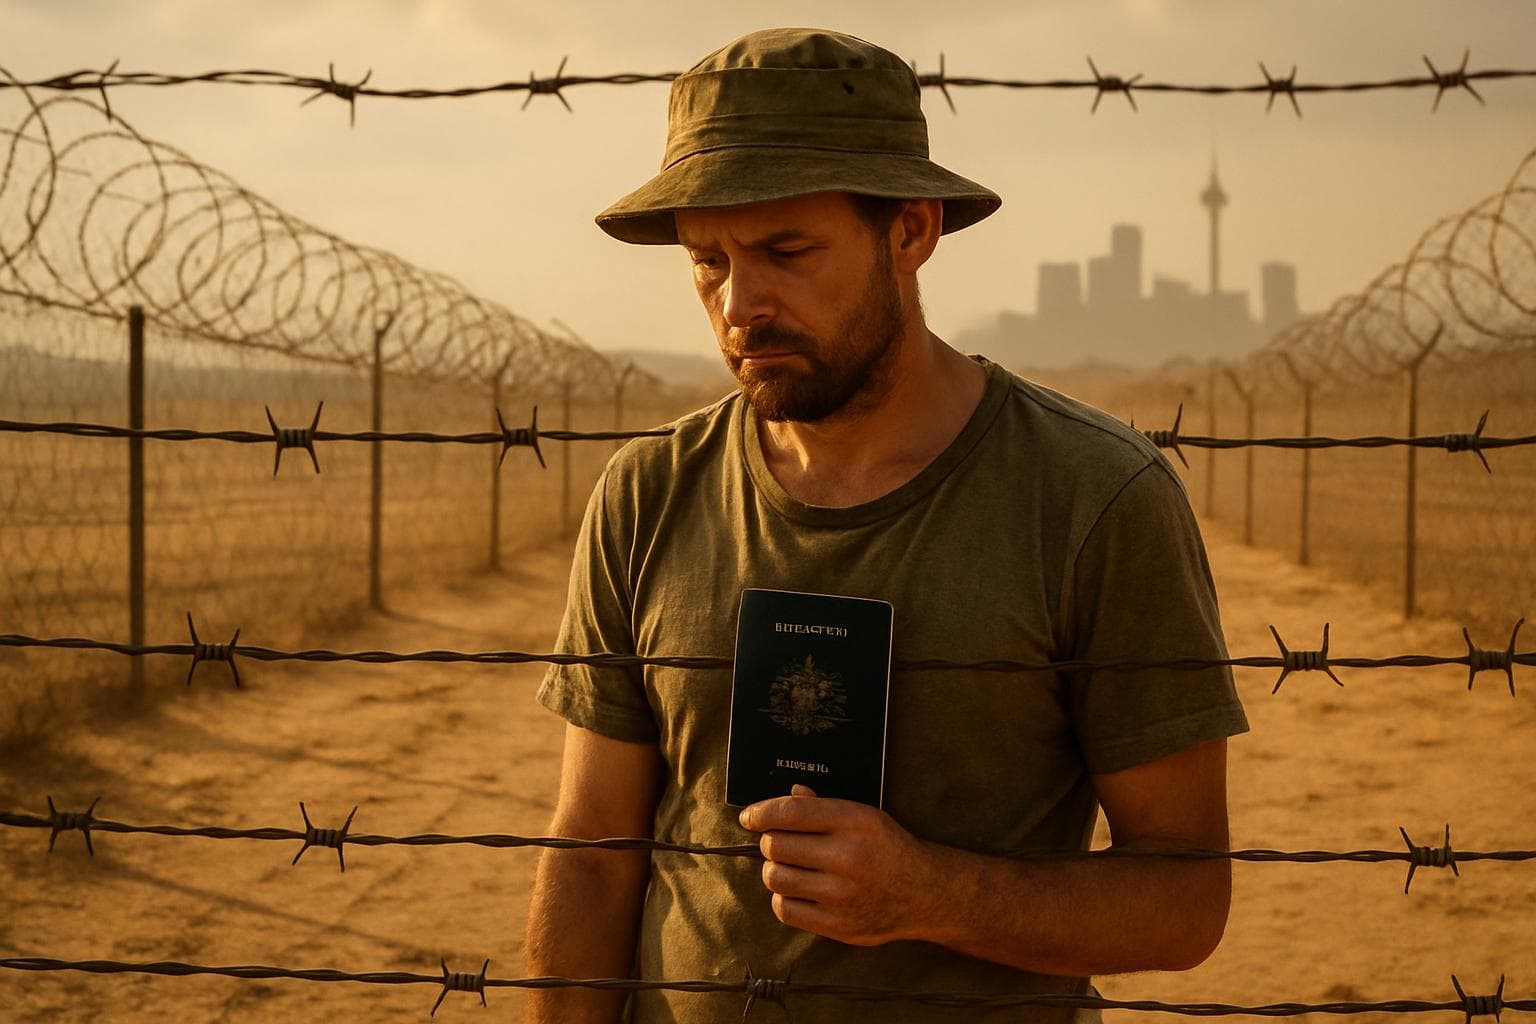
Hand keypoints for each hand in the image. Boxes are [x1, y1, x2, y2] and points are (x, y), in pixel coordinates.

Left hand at [738, 785, 938, 945]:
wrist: (925, 893)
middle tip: (780, 842)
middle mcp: (848, 857)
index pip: (790, 812)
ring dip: (775, 869)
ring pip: (775, 877)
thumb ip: (824, 806)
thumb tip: (787, 796)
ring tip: (790, 866)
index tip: (749, 816)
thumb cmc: (889, 848)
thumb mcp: (865, 816)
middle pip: (776, 845)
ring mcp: (842, 895)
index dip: (761, 812)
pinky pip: (785, 909)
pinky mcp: (837, 925)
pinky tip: (797, 889)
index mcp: (855, 822)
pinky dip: (783, 897)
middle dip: (770, 841)